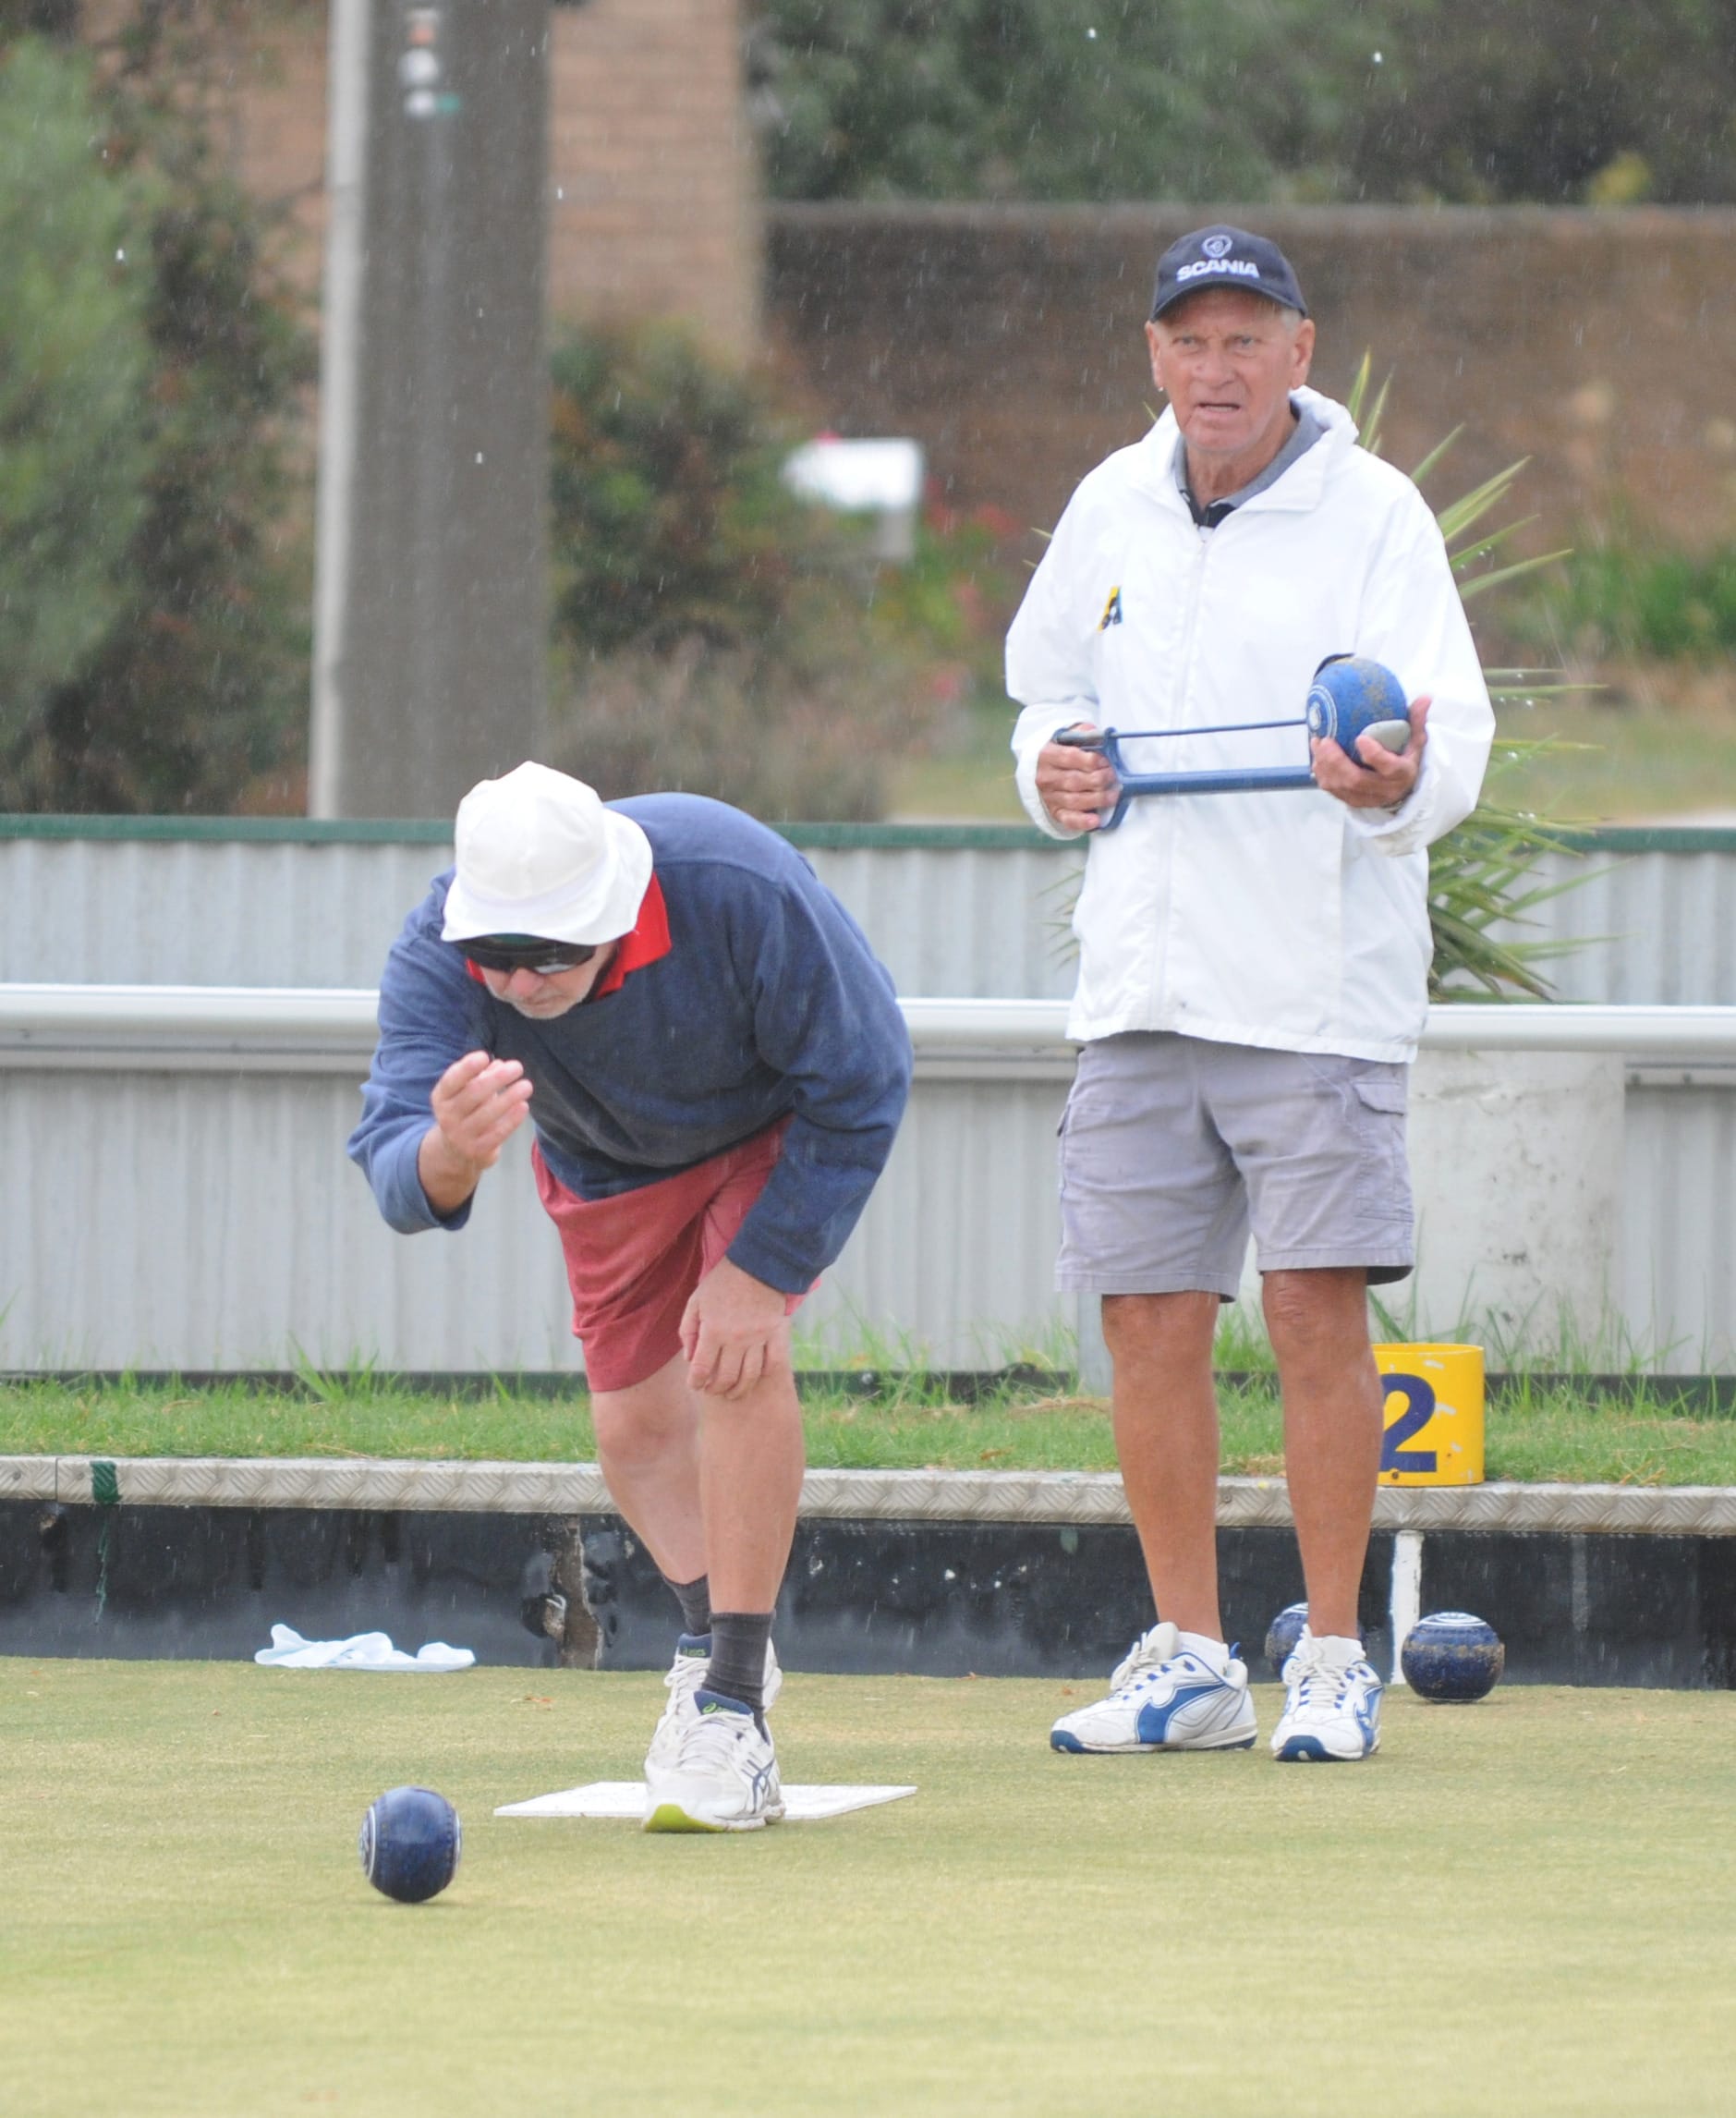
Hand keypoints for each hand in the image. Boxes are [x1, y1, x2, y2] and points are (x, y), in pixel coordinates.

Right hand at [418, 1051, 532, 1213]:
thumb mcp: (466, 1092)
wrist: (456, 1150)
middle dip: (497, 1079)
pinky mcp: (476, 1150)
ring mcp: (460, 1135)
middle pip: (472, 1094)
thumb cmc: (466, 1110)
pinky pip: (497, 1133)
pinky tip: (523, 1106)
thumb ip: (481, 1077)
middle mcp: (447, 1116)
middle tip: (517, 1067)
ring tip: (526, 1085)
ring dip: (509, 1097)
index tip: (484, 1056)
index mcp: (441, 1097)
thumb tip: (500, 1064)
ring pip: (486, 1114)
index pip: (451, 1080)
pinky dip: (511, 1119)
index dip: (466, 1068)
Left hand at [679, 1256, 792, 1400]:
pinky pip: (774, 1363)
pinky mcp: (777, 1334)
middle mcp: (736, 1338)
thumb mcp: (696, 1301)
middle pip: (725, 1377)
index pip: (701, 1369)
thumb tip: (689, 1359)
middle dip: (715, 1389)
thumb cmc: (722, 1282)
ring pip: (749, 1376)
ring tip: (731, 1392)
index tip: (695, 1386)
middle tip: (712, 1390)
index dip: (696, 1383)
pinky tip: (756, 1377)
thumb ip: (688, 1330)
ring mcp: (759, 1337)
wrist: (757, 1263)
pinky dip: (764, 1374)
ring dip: (738, 1389)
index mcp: (713, 1330)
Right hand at [1035, 724, 1118, 832]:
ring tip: (1113, 795)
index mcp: (1047, 755)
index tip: (1106, 761)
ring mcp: (1049, 797)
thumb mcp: (1068, 736)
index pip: (1070, 757)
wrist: (1040, 769)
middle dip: (1098, 780)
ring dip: (1098, 799)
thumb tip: (1100, 736)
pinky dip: (1083, 822)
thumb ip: (1083, 733)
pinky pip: (1068, 819)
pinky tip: (1095, 820)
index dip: (1091, 761)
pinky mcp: (1055, 811)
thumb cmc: (1060, 751)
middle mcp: (1045, 777)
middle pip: (1075, 781)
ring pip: (1075, 800)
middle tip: (1113, 777)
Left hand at [1311, 695, 1429, 810]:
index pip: (1389, 768)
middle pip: (1356, 780)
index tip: (1360, 738)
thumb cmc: (1405, 760)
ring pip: (1340, 786)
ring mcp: (1365, 798)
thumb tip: (1425, 697)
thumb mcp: (1415, 742)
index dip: (1374, 755)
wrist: (1400, 790)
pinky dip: (1321, 772)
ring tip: (1317, 743)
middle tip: (1325, 740)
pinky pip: (1332, 790)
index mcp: (1402, 774)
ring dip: (1324, 765)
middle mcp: (1383, 790)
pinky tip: (1317, 755)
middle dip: (1337, 761)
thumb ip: (1416, 721)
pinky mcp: (1351, 801)